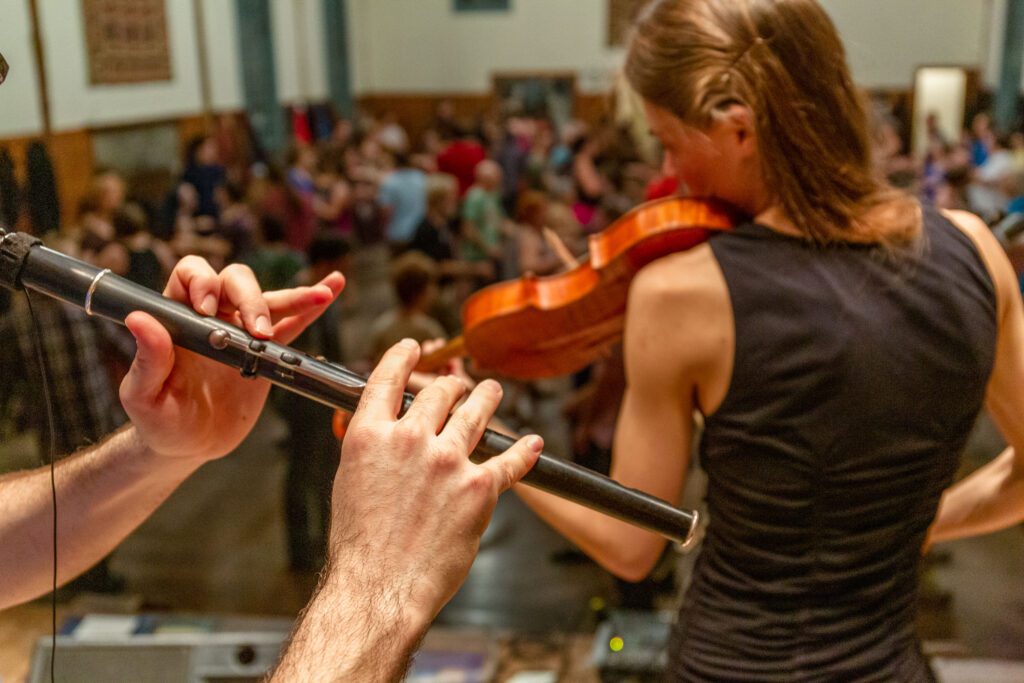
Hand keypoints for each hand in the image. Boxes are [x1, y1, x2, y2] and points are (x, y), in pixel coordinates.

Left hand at [119, 257, 344, 461]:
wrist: (190, 445)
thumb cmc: (157, 420)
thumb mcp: (143, 395)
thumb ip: (147, 358)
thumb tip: (140, 319)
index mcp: (178, 317)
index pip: (191, 275)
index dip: (204, 283)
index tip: (210, 312)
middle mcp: (211, 315)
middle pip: (234, 281)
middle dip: (251, 299)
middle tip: (258, 333)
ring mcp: (240, 331)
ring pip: (267, 298)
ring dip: (293, 296)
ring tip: (318, 296)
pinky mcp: (266, 351)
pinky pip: (292, 322)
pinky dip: (312, 305)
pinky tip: (331, 289)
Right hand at [328, 340, 541, 623]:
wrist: (380, 586)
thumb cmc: (361, 544)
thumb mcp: (350, 481)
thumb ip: (372, 449)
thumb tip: (387, 434)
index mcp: (370, 435)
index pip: (388, 379)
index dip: (403, 357)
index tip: (413, 348)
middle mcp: (410, 439)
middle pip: (439, 393)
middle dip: (454, 385)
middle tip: (462, 384)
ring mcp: (448, 461)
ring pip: (476, 414)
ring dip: (488, 398)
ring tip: (493, 391)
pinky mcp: (479, 487)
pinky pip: (508, 461)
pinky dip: (523, 451)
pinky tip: (531, 442)